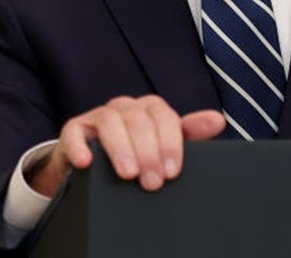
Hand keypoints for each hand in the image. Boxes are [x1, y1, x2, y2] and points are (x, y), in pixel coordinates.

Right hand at [25, 95, 224, 196]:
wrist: (95, 170)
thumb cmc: (136, 157)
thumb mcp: (164, 147)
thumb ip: (189, 134)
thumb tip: (217, 120)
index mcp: (149, 110)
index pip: (163, 115)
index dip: (170, 143)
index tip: (172, 172)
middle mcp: (124, 108)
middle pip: (138, 119)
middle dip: (148, 152)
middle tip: (152, 182)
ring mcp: (96, 117)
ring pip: (109, 120)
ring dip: (120, 148)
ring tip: (128, 174)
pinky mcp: (73, 130)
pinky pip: (73, 132)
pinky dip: (79, 146)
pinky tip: (87, 163)